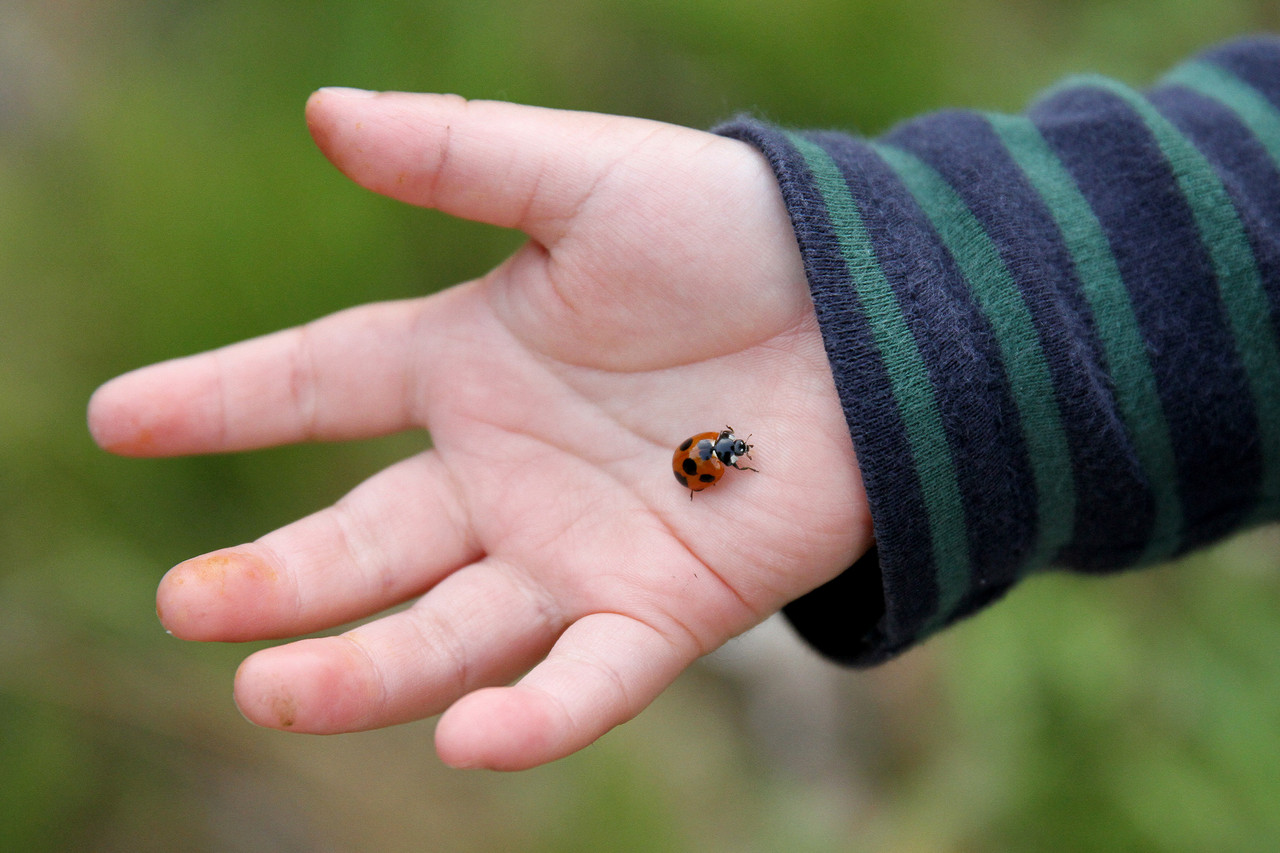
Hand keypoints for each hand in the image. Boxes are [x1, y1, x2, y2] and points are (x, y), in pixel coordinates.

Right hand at [88, 89, 869, 769]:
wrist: (881, 312)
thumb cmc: (734, 234)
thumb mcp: (588, 179)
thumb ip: (461, 156)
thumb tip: (321, 113)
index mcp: (471, 361)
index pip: (318, 383)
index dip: (218, 400)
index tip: (115, 420)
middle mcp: (504, 470)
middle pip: (365, 536)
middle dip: (275, 576)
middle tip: (190, 605)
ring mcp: (577, 548)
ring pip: (450, 629)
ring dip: (365, 669)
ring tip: (269, 690)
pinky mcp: (665, 607)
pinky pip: (588, 679)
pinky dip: (531, 717)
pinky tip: (468, 740)